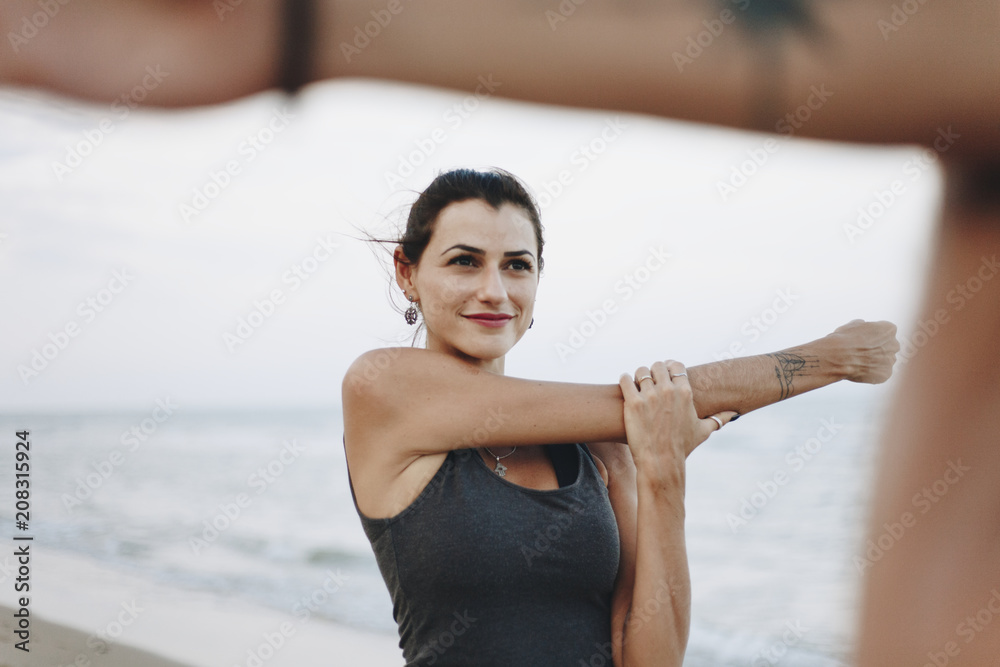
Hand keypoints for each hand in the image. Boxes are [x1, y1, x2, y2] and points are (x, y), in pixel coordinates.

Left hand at [619, 361, 737, 476]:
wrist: (661, 462)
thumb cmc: (682, 447)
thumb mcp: (703, 431)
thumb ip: (718, 419)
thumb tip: (733, 413)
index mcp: (685, 392)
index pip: (676, 366)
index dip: (669, 367)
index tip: (665, 373)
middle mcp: (668, 390)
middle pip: (657, 366)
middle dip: (653, 371)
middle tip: (650, 380)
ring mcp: (649, 396)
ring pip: (641, 371)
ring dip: (638, 376)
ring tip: (637, 384)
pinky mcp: (633, 403)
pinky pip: (625, 380)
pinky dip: (625, 380)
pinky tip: (626, 385)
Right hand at [827, 319, 900, 383]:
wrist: (838, 357)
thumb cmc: (844, 339)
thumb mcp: (853, 325)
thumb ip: (864, 326)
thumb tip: (862, 326)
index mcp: (889, 329)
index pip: (887, 332)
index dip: (874, 336)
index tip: (864, 339)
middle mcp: (894, 344)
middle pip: (889, 347)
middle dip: (879, 349)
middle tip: (863, 351)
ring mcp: (890, 360)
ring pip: (886, 360)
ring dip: (877, 361)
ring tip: (860, 361)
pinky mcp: (885, 374)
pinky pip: (881, 373)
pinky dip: (873, 372)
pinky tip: (861, 369)